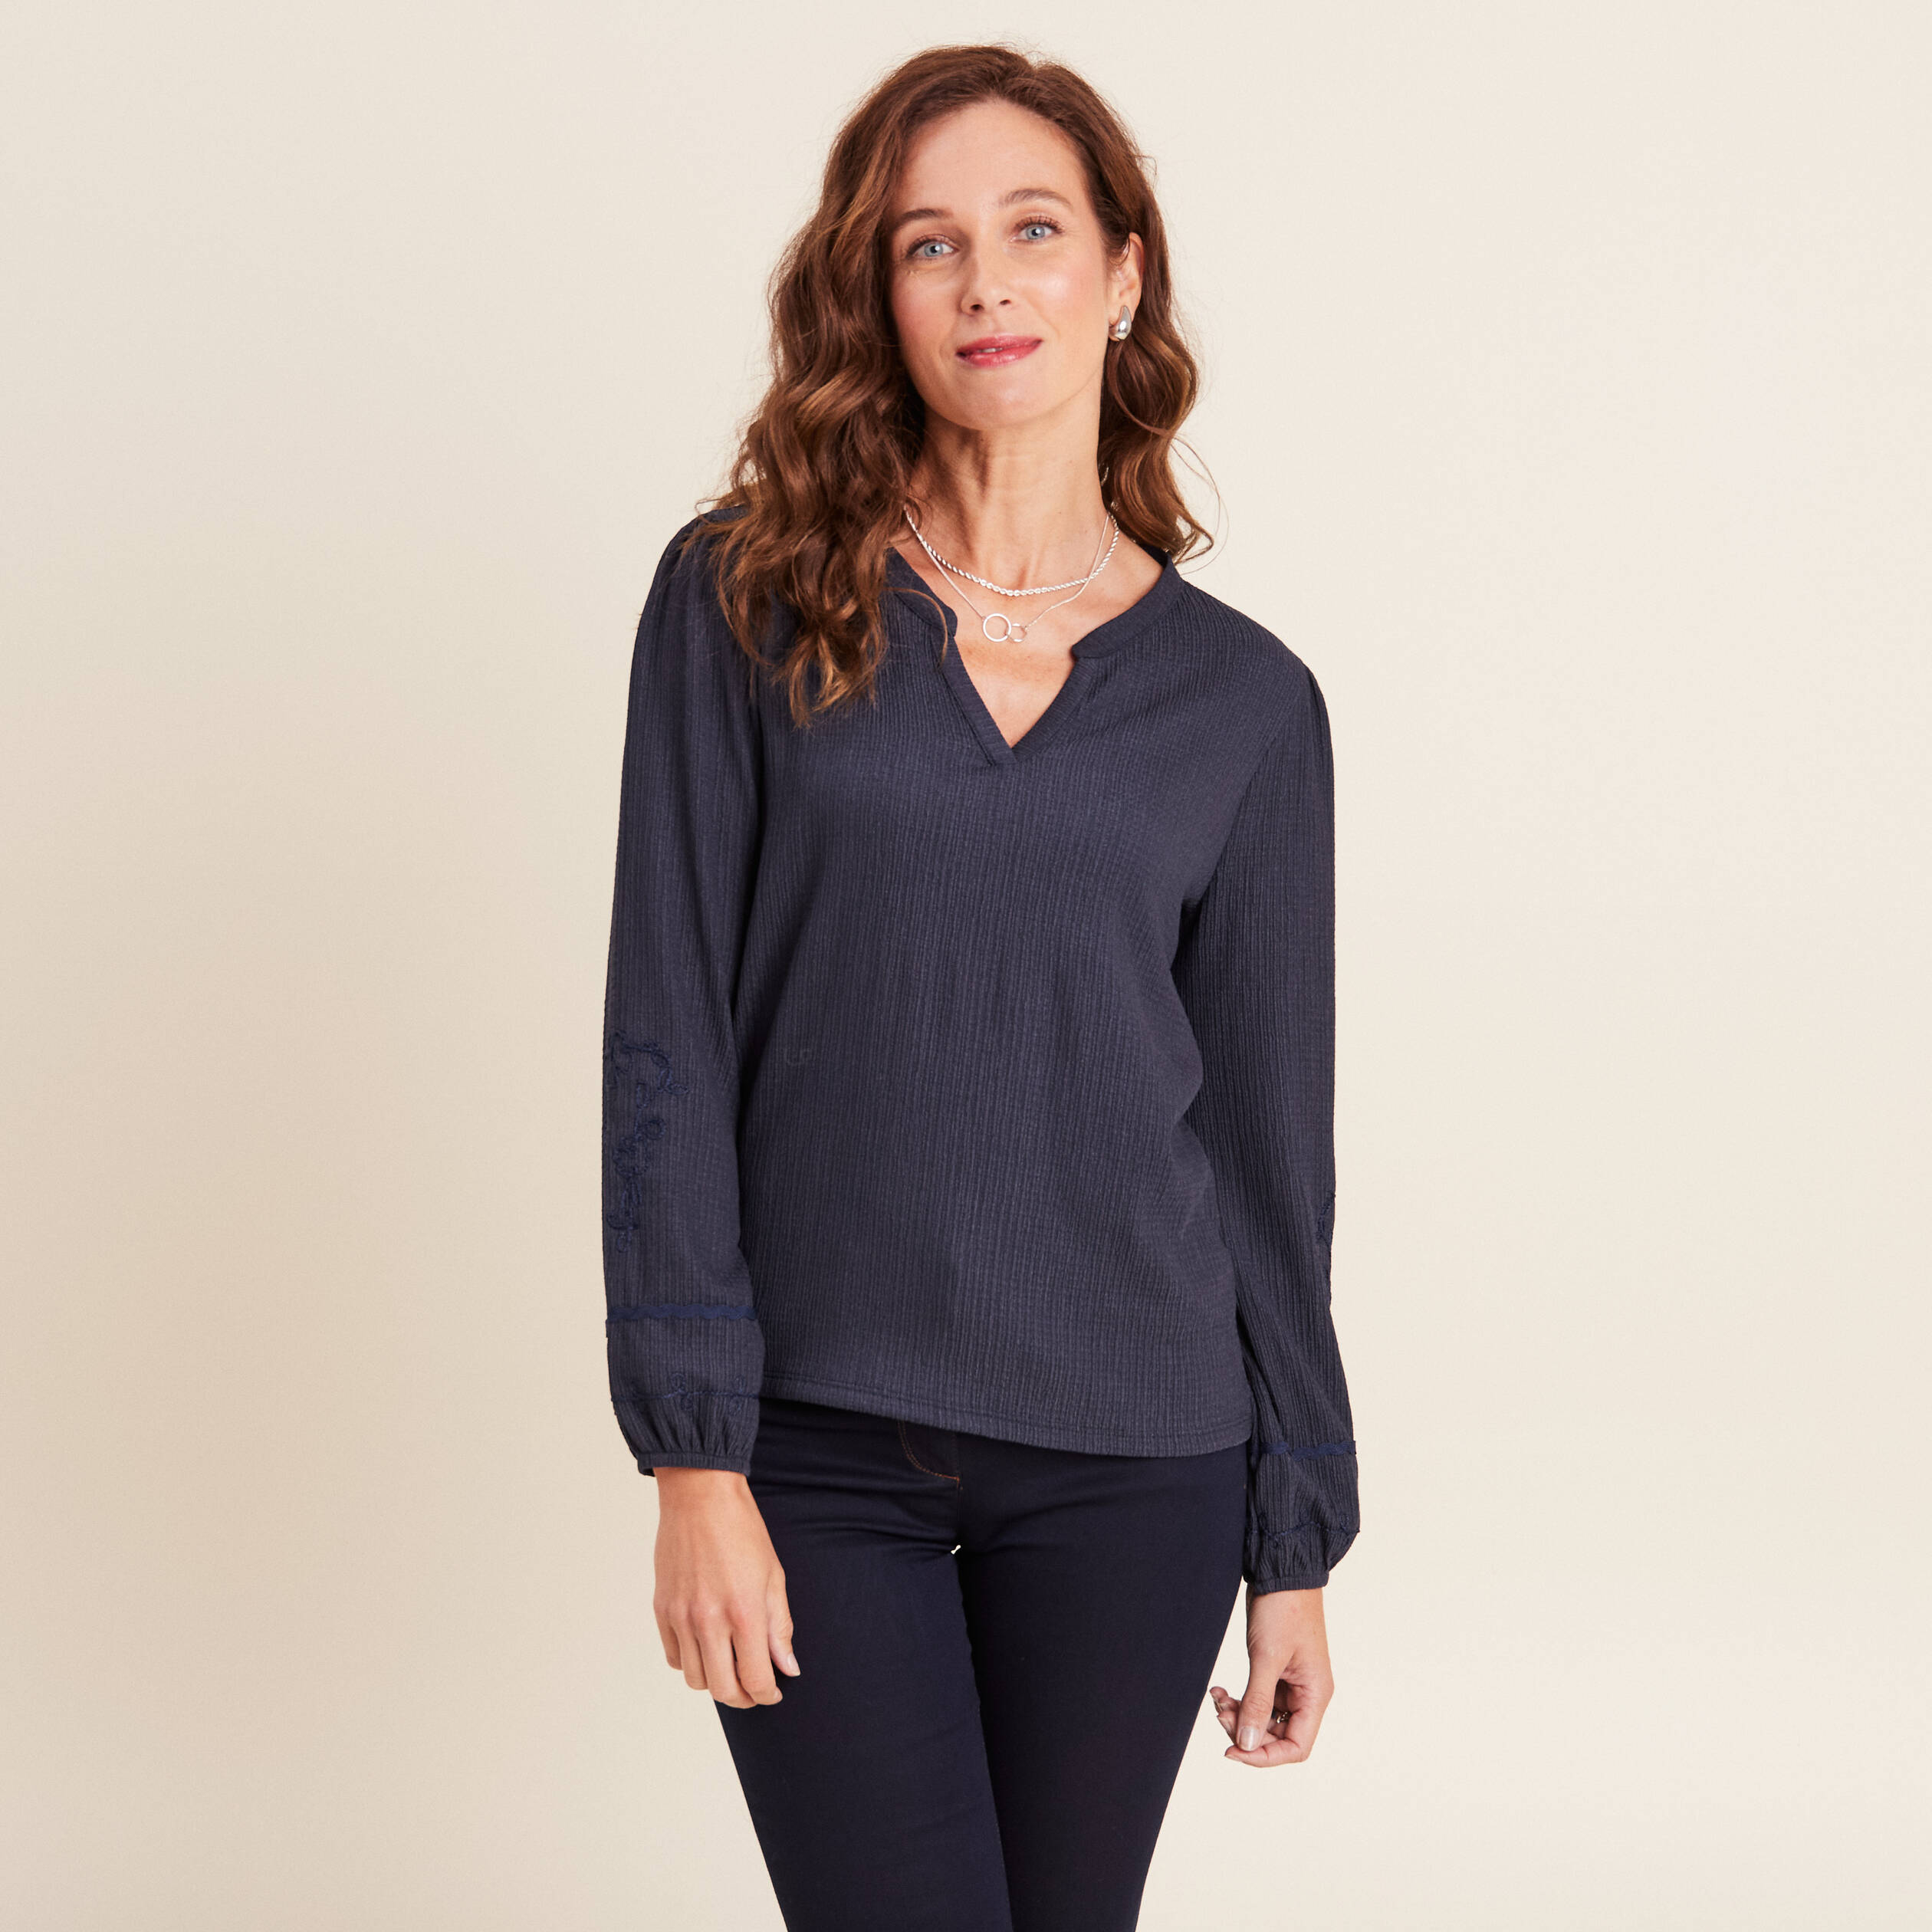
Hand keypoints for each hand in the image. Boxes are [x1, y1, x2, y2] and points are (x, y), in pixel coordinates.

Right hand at [651, 1467, 799, 1708]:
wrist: (700, 1496)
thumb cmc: (743, 1530)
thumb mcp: (774, 1576)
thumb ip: (780, 1627)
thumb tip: (787, 1667)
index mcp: (744, 1612)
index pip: (755, 1680)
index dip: (767, 1695)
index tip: (773, 1692)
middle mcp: (709, 1620)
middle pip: (723, 1690)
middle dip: (743, 1698)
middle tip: (754, 1688)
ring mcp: (681, 1616)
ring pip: (695, 1679)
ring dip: (715, 1681)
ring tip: (730, 1664)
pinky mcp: (661, 1609)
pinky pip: (674, 1657)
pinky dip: (691, 1661)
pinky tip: (707, 1646)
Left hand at [1208, 1585, 1331, 1766]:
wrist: (1281, 1571)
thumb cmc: (1283, 1609)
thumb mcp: (1267, 1657)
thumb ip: (1257, 1703)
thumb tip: (1247, 1745)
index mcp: (1315, 1695)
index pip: (1296, 1746)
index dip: (1265, 1756)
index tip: (1233, 1751)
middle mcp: (1307, 1694)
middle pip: (1277, 1735)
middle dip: (1245, 1730)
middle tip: (1219, 1712)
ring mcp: (1291, 1682)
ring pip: (1264, 1717)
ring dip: (1239, 1713)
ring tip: (1217, 1696)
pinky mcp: (1275, 1670)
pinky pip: (1258, 1698)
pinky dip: (1239, 1698)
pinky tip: (1219, 1689)